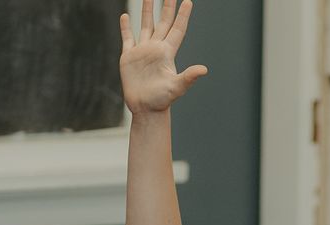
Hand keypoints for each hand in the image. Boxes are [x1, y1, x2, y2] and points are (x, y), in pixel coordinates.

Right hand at [119, 0, 207, 114]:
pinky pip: (128, 38)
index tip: (188, 2)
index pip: (177, 29)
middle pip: (163, 22)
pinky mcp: (129, 57)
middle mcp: (156, 49)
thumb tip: (204, 69)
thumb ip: (189, 77)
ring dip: (147, 11)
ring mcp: (142, 52)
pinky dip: (126, 27)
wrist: (145, 109)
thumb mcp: (176, 87)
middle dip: (166, 7)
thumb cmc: (162, 100)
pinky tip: (126, 16)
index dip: (182, 16)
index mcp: (167, 53)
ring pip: (145, 25)